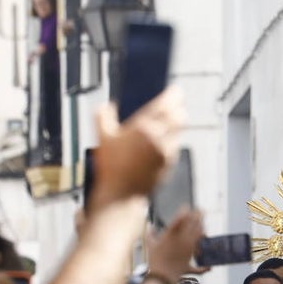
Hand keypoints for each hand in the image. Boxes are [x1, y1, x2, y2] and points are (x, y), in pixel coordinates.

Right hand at [91, 86, 183, 205]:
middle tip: (177, 104)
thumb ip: (102, 117)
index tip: (176, 91)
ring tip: (174, 119)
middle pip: (178, 117)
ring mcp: (166, 151)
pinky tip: (168, 139)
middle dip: (179, 109)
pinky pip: (175, 146)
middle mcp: (158, 138)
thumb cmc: (111, 166)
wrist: (122, 193)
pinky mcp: (170, 163)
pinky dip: (173, 139)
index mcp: (142, 128)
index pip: (164, 106)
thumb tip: (104, 106)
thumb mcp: (103, 138)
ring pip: (179, 131)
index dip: (173, 96)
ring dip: (178, 124)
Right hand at [145, 209, 205, 283]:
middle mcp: (181, 238)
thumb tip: (149, 225)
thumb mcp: (150, 245)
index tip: (186, 206)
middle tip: (200, 210)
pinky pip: (200, 243)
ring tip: (202, 218)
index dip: (184, 211)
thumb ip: (150, 233)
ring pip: (198, 231)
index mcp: (170, 233)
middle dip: (197, 214)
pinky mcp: (192, 253)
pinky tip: (204, 233)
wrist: (163, 275)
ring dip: (201, 223)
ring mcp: (188, 245)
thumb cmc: (154, 260)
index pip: (179, 218)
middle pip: (193, 222)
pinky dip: (202, 237)